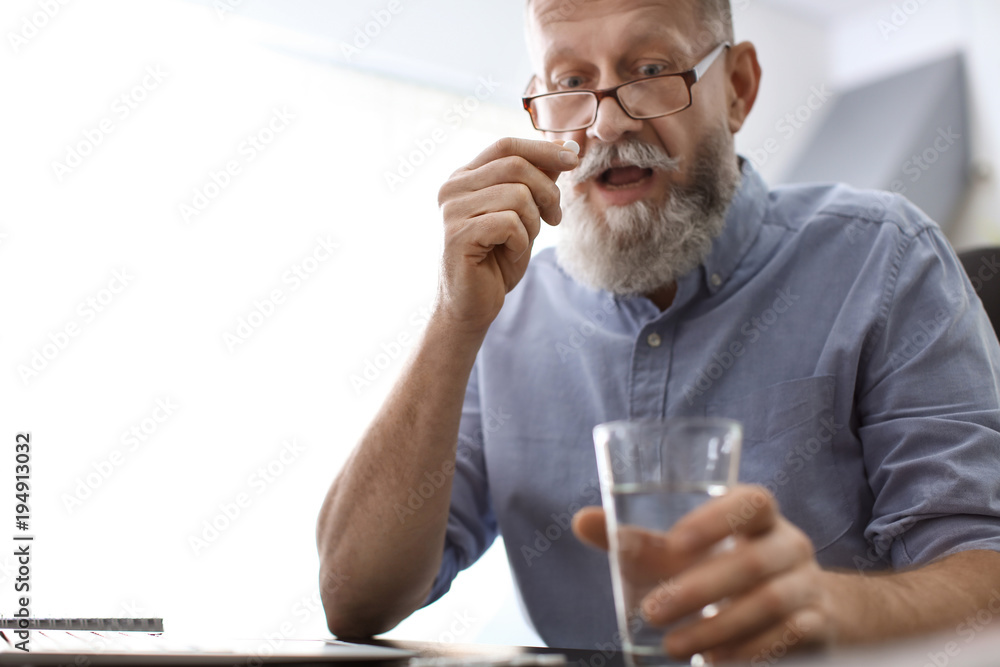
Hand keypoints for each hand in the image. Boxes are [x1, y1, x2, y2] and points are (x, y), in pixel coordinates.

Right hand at [435, 138, 578, 333]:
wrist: (472, 304)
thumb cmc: (496, 260)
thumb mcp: (523, 215)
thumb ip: (536, 181)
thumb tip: (565, 148)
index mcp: (465, 177)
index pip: (506, 145)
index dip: (543, 149)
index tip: (573, 160)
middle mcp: (452, 188)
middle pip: (516, 166)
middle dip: (547, 192)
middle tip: (554, 218)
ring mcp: (452, 211)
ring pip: (517, 195)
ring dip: (533, 222)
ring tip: (522, 241)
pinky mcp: (458, 236)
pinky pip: (510, 223)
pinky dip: (521, 241)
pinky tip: (510, 253)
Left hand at [573, 485, 836, 663]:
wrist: (799, 611)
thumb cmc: (724, 569)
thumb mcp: (683, 556)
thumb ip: (637, 541)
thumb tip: (582, 521)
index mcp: (758, 517)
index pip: (752, 501)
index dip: (716, 519)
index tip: (674, 543)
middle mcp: (789, 545)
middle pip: (751, 562)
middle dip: (697, 590)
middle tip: (652, 612)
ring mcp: (808, 586)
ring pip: (769, 603)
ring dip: (716, 629)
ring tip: (673, 648)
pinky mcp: (819, 627)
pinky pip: (790, 638)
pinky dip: (751, 652)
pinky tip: (718, 663)